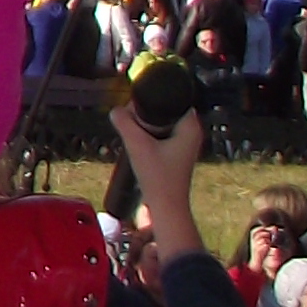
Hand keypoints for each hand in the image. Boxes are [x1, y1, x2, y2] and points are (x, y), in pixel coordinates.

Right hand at [107, 102, 206, 255]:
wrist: (166, 206)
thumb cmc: (158, 177)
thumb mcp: (137, 145)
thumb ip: (124, 123)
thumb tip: (115, 110)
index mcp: (190, 126)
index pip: (172, 100)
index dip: (152, 99)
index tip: (135, 107)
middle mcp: (191, 133)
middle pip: (165, 110)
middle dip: (146, 113)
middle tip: (130, 121)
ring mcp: (185, 144)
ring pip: (162, 123)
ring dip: (146, 126)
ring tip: (133, 133)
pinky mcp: (177, 153)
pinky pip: (162, 135)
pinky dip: (149, 136)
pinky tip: (138, 144)